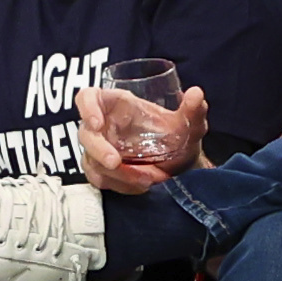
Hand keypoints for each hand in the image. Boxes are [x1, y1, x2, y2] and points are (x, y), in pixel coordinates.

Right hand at [77, 80, 207, 190]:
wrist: (183, 167)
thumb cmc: (180, 137)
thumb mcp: (190, 124)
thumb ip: (194, 110)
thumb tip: (196, 94)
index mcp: (118, 104)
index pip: (88, 97)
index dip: (86, 108)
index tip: (96, 124)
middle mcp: (105, 125)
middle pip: (85, 134)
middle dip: (99, 150)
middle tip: (116, 163)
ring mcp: (100, 149)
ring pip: (92, 161)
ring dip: (118, 174)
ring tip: (148, 178)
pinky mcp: (102, 171)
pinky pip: (99, 179)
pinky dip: (119, 185)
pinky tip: (140, 186)